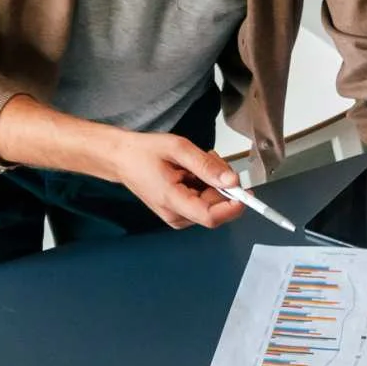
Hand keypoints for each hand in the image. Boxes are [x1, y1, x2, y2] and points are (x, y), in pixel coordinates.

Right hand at [111, 129, 246, 228]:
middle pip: (215, 208)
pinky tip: (193, 170)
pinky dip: (205, 185)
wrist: (120, 158)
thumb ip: (206, 165)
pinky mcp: (180, 212)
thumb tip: (232, 181)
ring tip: (196, 162)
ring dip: (213, 182)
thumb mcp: (177, 148)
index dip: (233, 207)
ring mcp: (178, 216)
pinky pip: (204, 201)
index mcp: (172, 201)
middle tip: (211, 159)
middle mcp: (176, 215)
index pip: (211, 217)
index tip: (245, 192)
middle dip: (221, 185)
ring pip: (212, 204)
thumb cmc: (144, 152)